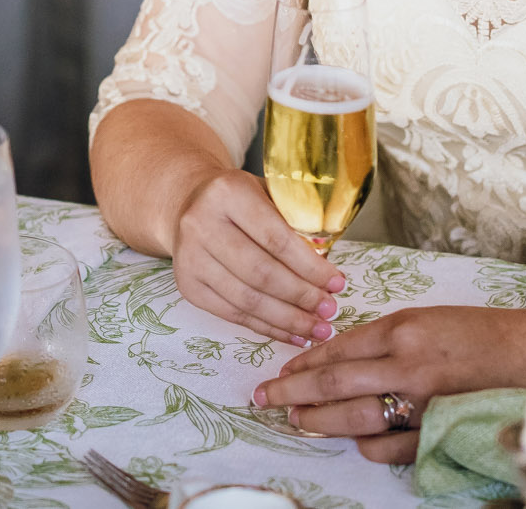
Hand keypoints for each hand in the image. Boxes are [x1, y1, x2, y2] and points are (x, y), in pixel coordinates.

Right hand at [168, 166, 346, 346]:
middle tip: (330, 311)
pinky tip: (292, 333)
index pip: (276, 239)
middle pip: (261, 273)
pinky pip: (232, 315)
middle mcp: (201, 224)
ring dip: (288, 319)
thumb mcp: (268, 194)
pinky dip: (267, 328)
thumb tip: (329, 271)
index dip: (310, 267)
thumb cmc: (241, 201)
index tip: (338, 284)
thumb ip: (297, 223)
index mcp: (227, 193)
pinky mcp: (187, 286)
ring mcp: (189, 258)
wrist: (188, 205)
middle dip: (301, 297)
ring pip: (247, 300)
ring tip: (317, 329)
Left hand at [251, 303, 525, 462]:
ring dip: (319, 421)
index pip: (336, 349)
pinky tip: (355, 440)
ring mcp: (424, 401)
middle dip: (293, 392)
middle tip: (266, 399)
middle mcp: (408, 364)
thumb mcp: (422, 318)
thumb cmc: (472, 332)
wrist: (525, 354)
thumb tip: (332, 358)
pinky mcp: (439, 430)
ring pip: (355, 416)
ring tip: (297, 421)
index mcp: (402, 329)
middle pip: (334, 382)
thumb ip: (379, 337)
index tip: (279, 371)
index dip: (302, 363)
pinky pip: (390, 447)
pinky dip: (368, 445)